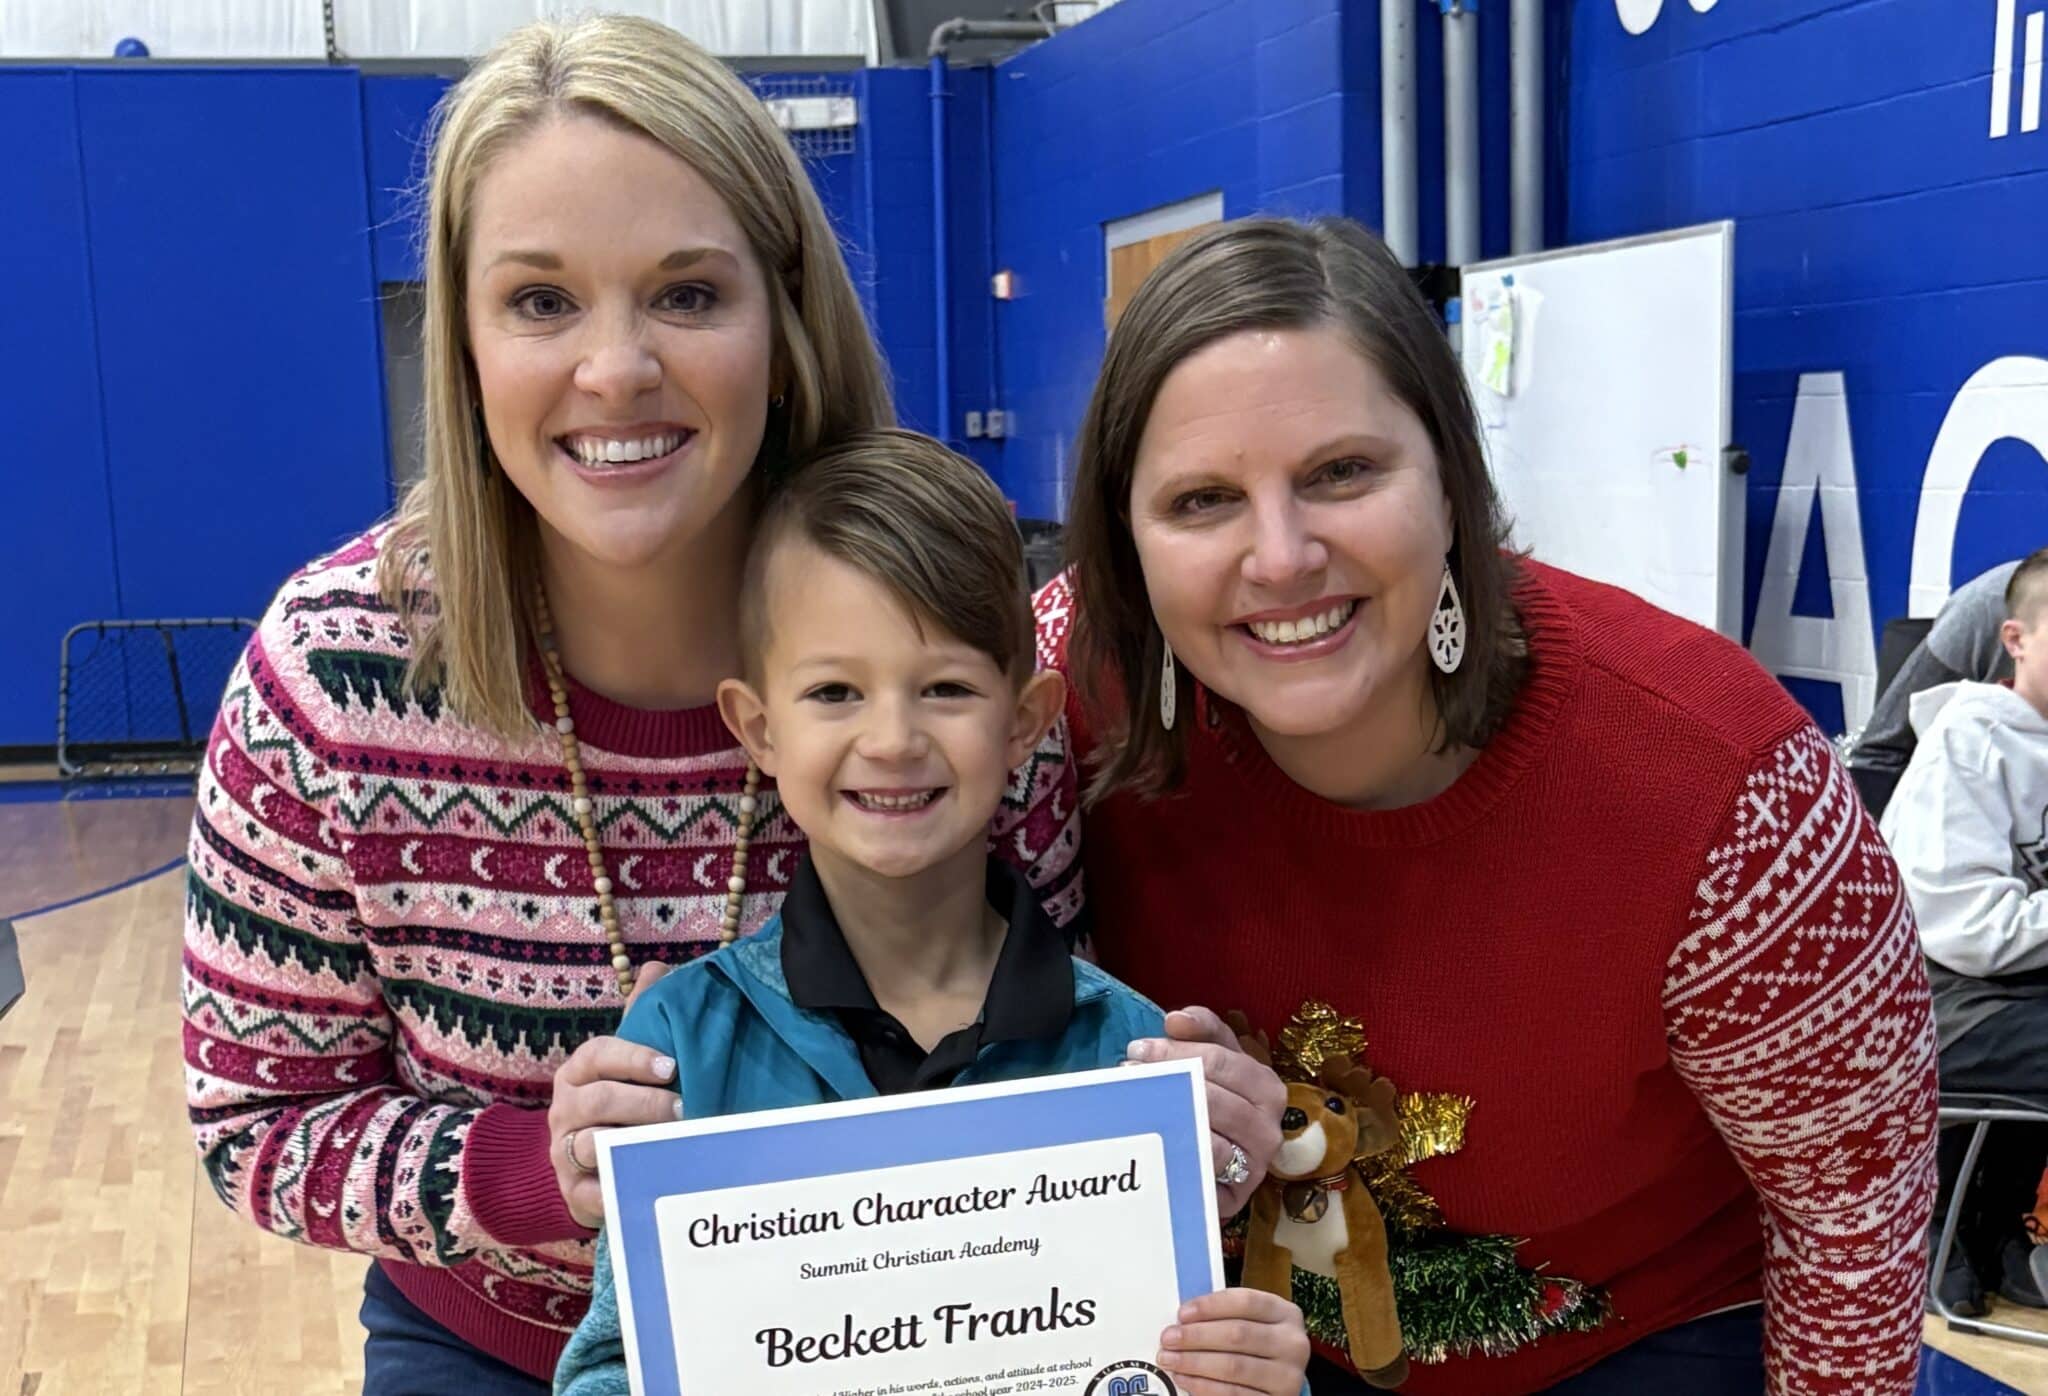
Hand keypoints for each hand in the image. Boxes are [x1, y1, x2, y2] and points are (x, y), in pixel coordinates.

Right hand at [547, 963, 678, 1227]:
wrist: (585, 1166)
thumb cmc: (617, 1101)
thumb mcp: (627, 1059)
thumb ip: (642, 1016)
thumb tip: (657, 968)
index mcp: (578, 1071)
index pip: (597, 1055)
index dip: (633, 1058)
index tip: (672, 1067)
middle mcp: (564, 1109)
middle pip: (598, 1101)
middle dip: (643, 1104)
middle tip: (683, 1109)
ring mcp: (564, 1151)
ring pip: (592, 1145)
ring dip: (633, 1144)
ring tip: (672, 1144)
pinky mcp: (572, 1192)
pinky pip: (591, 1194)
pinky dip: (619, 1191)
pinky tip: (649, 1184)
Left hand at [1127, 1006, 1284, 1214]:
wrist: (1217, 1165)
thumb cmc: (1215, 1102)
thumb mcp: (1215, 1058)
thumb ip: (1202, 1030)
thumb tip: (1176, 1020)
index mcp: (1266, 1085)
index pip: (1219, 1058)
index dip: (1174, 1050)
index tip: (1138, 1049)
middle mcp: (1268, 1126)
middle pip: (1210, 1094)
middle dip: (1165, 1079)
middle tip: (1129, 1072)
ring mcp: (1254, 1164)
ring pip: (1209, 1132)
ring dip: (1165, 1114)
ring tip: (1134, 1100)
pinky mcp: (1235, 1196)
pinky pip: (1203, 1171)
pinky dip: (1177, 1151)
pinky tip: (1152, 1138)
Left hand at [1157, 1287, 1310, 1395]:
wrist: (1280, 1381)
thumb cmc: (1259, 1344)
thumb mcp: (1253, 1322)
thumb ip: (1225, 1316)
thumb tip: (1183, 1319)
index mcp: (1286, 1313)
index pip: (1246, 1302)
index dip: (1210, 1306)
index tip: (1182, 1314)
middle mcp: (1293, 1343)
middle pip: (1238, 1334)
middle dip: (1196, 1336)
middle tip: (1168, 1338)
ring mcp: (1288, 1376)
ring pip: (1234, 1366)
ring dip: (1195, 1363)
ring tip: (1171, 1360)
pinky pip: (1234, 1394)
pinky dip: (1204, 1386)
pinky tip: (1186, 1379)